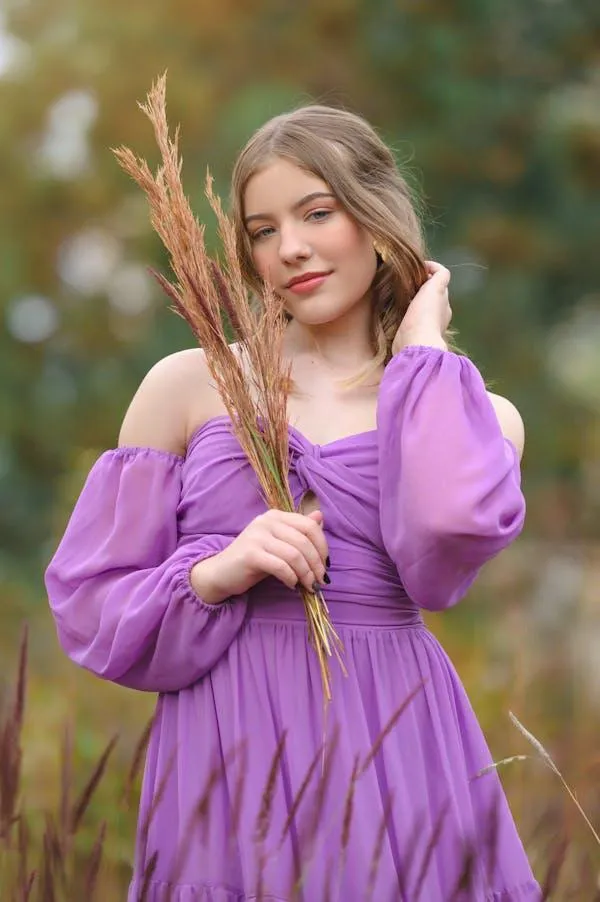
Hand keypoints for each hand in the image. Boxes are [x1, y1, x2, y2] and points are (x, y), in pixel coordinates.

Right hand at [190, 509, 328, 604]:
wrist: (221, 573)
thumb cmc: (254, 559)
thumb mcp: (279, 543)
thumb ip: (299, 531)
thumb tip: (320, 516)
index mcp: (275, 516)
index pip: (309, 526)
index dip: (322, 546)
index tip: (325, 565)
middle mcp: (266, 521)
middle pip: (304, 541)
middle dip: (316, 564)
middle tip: (320, 581)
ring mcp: (257, 536)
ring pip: (294, 555)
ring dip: (306, 574)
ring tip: (308, 586)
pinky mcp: (250, 554)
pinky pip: (281, 566)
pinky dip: (291, 578)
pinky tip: (292, 585)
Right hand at [392, 261, 451, 354]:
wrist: (414, 343)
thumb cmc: (425, 315)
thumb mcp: (436, 288)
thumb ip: (440, 276)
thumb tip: (433, 268)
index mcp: (445, 304)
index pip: (440, 283)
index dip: (430, 272)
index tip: (416, 268)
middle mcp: (438, 315)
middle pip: (431, 294)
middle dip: (421, 285)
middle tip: (406, 279)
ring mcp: (425, 325)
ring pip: (421, 306)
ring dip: (412, 298)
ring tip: (399, 292)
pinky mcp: (412, 334)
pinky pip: (410, 317)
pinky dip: (405, 309)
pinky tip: (396, 307)